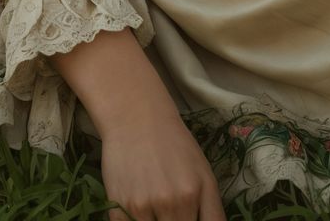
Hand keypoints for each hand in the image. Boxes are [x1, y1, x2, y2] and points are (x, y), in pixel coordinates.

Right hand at [97, 105, 228, 220]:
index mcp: (192, 194)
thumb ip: (212, 211)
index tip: (190, 219)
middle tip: (172, 207)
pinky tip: (137, 205)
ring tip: (155, 204)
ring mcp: (140, 206)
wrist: (136, 118)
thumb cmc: (175, 145)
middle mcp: (168, 203)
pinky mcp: (117, 207)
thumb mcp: (204, 174)